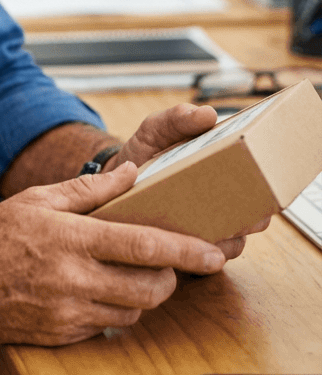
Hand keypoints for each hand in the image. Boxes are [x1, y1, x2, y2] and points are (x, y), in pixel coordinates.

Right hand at [0, 162, 230, 346]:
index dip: (184, 251)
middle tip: (169, 262)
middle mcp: (71, 280)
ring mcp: (67, 313)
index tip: (212, 252)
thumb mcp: (36, 199)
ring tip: (129, 273)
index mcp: (68, 238)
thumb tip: (132, 174)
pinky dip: (113, 310)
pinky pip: (106, 328)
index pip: (141, 246)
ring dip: (143, 295)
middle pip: (148, 288)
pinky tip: (99, 290)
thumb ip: (88, 190)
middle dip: (170, 277)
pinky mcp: (61, 336)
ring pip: (132, 312)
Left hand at [104, 103, 271, 259]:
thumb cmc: (143, 153)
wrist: (112, 181)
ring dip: (225, 236)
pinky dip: (200, 253)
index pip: (259, 184)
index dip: (264, 185)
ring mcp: (209, 230)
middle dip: (249, 214)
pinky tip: (185, 240)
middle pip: (256, 217)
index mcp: (223, 173)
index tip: (253, 179)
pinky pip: (206, 260)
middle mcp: (224, 205)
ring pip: (235, 242)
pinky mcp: (189, 251)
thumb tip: (208, 114)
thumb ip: (177, 118)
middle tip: (232, 205)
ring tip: (203, 223)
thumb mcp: (156, 129)